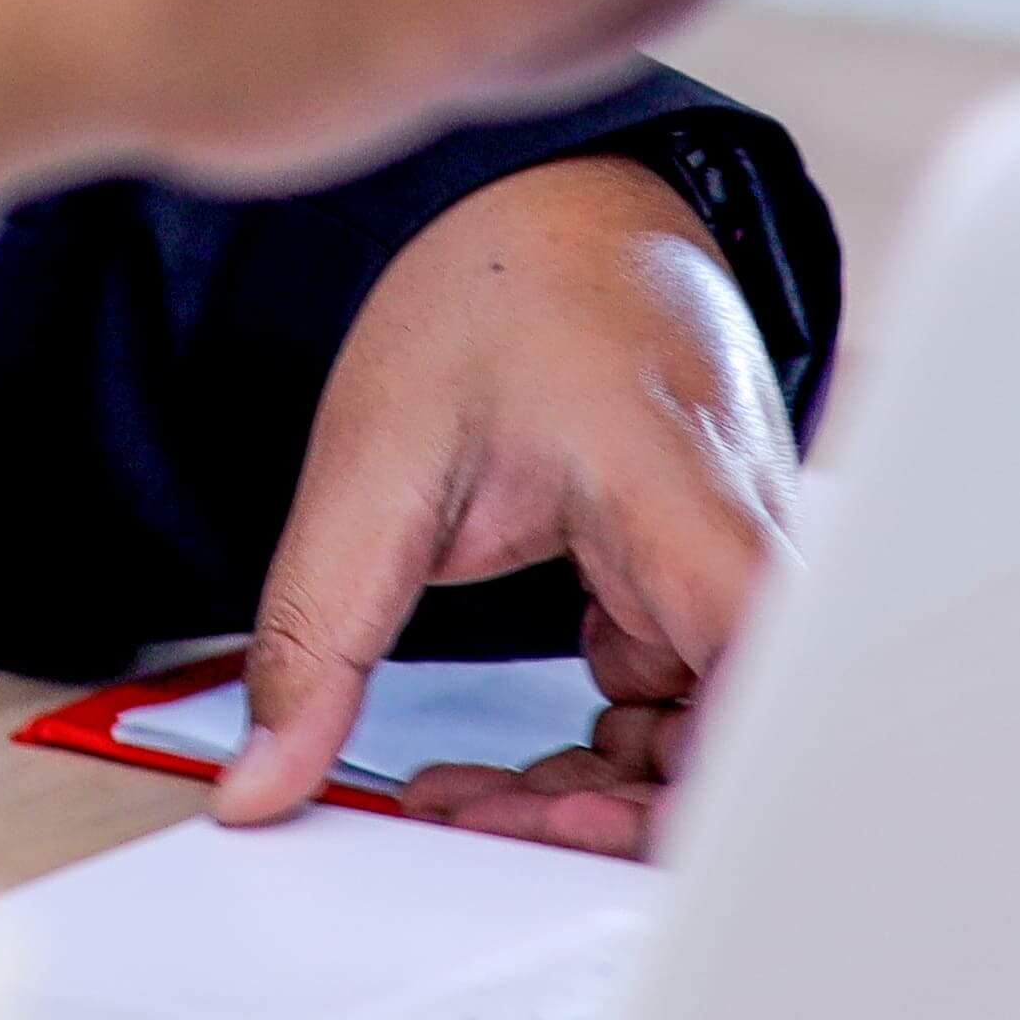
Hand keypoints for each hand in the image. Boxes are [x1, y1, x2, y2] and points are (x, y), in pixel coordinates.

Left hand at [210, 155, 797, 856]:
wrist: (547, 195)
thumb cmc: (496, 287)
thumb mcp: (372, 462)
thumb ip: (316, 635)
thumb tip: (261, 781)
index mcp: (682, 493)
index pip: (758, 680)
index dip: (690, 787)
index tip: (568, 824)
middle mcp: (744, 532)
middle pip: (731, 732)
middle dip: (604, 810)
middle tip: (470, 819)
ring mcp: (735, 556)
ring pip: (706, 725)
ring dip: (598, 783)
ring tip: (473, 791)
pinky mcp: (711, 571)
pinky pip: (688, 691)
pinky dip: (610, 738)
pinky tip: (529, 739)